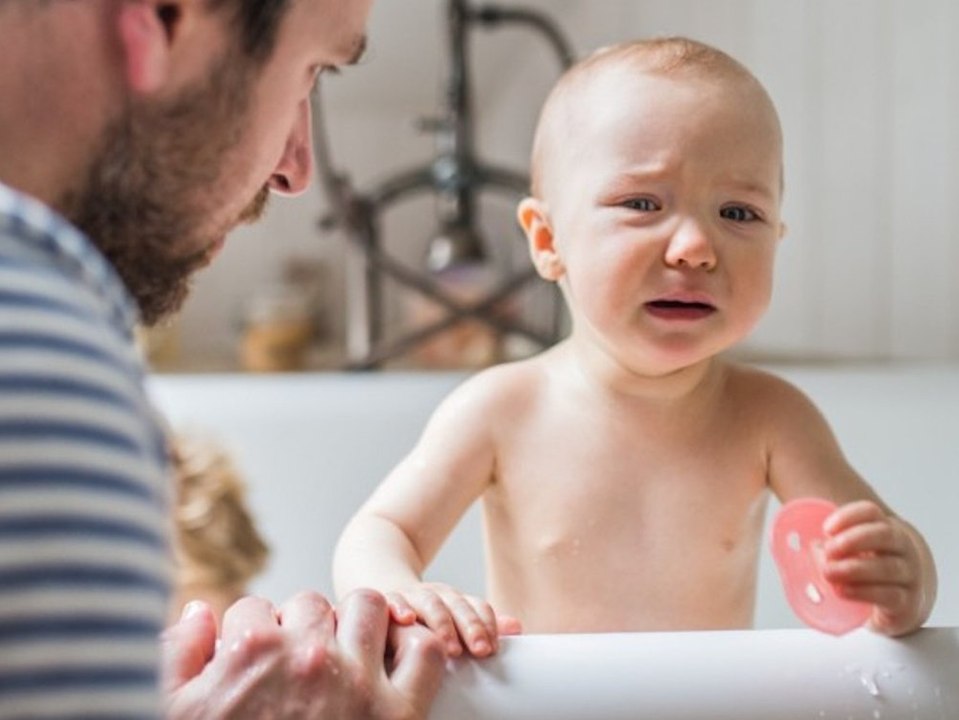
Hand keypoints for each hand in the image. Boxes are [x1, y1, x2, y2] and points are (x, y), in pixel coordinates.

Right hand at [161, 589, 445, 718]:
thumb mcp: (174, 713)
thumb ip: (180, 656)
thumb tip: (199, 609)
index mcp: (251, 652)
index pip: (253, 607)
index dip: (253, 634)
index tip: (256, 661)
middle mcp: (307, 654)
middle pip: (309, 603)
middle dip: (302, 627)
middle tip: (299, 664)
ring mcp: (358, 681)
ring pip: (368, 605)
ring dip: (356, 622)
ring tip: (345, 654)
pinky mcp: (399, 712)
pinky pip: (423, 651)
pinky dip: (414, 650)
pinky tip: (393, 666)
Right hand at [386, 582, 521, 657]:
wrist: (385, 598)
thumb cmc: (424, 620)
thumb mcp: (453, 620)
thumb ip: (482, 625)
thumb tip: (517, 627)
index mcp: (455, 601)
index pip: (478, 607)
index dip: (487, 626)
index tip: (493, 650)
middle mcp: (436, 595)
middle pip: (457, 606)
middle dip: (471, 627)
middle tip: (481, 651)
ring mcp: (411, 596)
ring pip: (430, 604)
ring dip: (442, 624)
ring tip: (450, 648)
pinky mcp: (385, 601)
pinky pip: (392, 601)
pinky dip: (399, 608)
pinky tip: (406, 619)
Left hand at [821, 500, 927, 635]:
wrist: (905, 602)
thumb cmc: (870, 570)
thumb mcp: (853, 554)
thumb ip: (832, 548)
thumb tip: (808, 547)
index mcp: (886, 529)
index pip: (871, 512)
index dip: (848, 516)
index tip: (826, 529)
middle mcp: (904, 549)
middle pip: (884, 534)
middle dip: (853, 540)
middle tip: (829, 550)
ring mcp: (910, 576)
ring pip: (887, 567)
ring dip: (853, 568)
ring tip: (828, 572)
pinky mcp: (907, 603)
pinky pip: (889, 595)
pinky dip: (862, 592)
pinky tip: (842, 590)